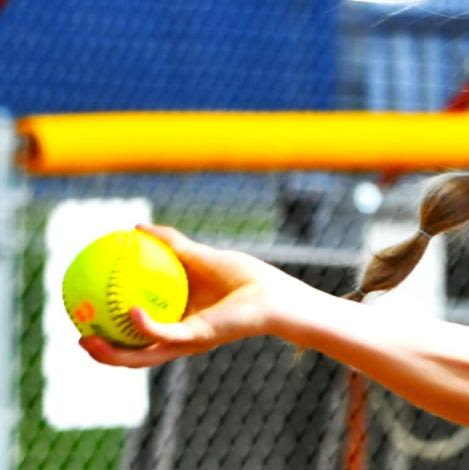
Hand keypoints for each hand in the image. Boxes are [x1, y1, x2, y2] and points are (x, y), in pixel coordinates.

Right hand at [79, 224, 312, 367]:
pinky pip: (164, 334)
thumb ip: (171, 244)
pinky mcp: (197, 338)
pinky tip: (129, 310)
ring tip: (87, 340)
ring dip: (112, 354)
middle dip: (103, 352)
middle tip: (79, 336)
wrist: (275, 294)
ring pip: (142, 356)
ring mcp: (187, 341)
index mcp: (178, 320)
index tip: (84, 316)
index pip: (138, 333)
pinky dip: (144, 325)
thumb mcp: (201, 256)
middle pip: (133, 352)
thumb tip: (136, 227)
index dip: (110, 330)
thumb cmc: (245, 277)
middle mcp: (180, 336)